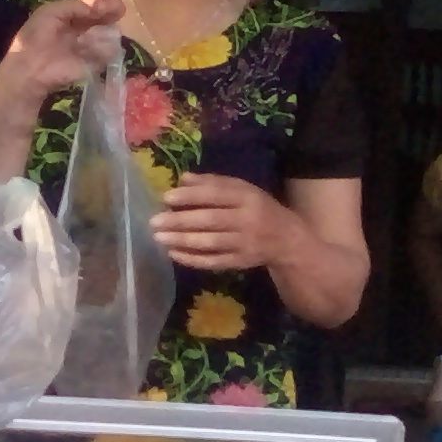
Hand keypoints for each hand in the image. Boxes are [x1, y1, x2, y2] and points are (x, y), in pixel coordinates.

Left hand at [0, 0, 126, 110]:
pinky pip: (107, 52)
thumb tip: (98, 7)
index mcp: (72, 14)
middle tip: (116, 5)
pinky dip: (105, 45)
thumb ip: (76, 6)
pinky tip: (94, 42)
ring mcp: (91, 45)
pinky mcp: (95, 63)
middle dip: (111, 5)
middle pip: (104, 13)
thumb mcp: (51, 11)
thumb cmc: (36, 37)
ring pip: (109, 30)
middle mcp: (84, 27)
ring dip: (108, 22)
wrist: (30, 68)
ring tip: (109, 17)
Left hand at [153, 173, 293, 272]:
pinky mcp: (241, 262)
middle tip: (154, 222)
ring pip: (209, 242)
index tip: (166, 198)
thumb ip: (214, 183)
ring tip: (159, 237)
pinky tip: (174, 254)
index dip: (191, 196)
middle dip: (180, 221)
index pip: (216, 195)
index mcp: (247, 197)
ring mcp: (244, 243)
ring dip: (182, 240)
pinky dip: (192, 259)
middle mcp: (247, 220)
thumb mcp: (243, 190)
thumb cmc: (259, 209)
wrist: (287, 240)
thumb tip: (183, 178)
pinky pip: (213, 261)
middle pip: (210, 220)